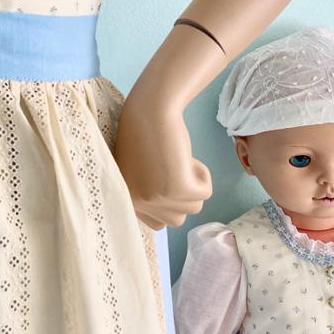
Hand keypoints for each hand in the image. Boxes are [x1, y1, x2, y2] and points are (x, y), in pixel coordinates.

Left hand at [114, 89, 211, 229]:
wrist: (151, 109)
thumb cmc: (146, 133)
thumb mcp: (140, 172)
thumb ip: (150, 194)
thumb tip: (174, 215)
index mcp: (127, 200)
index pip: (158, 224)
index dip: (168, 202)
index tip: (167, 180)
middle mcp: (139, 204)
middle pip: (178, 219)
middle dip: (182, 194)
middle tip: (172, 166)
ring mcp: (158, 198)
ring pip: (194, 207)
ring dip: (193, 183)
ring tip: (178, 159)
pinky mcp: (179, 189)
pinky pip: (206, 193)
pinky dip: (203, 174)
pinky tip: (186, 157)